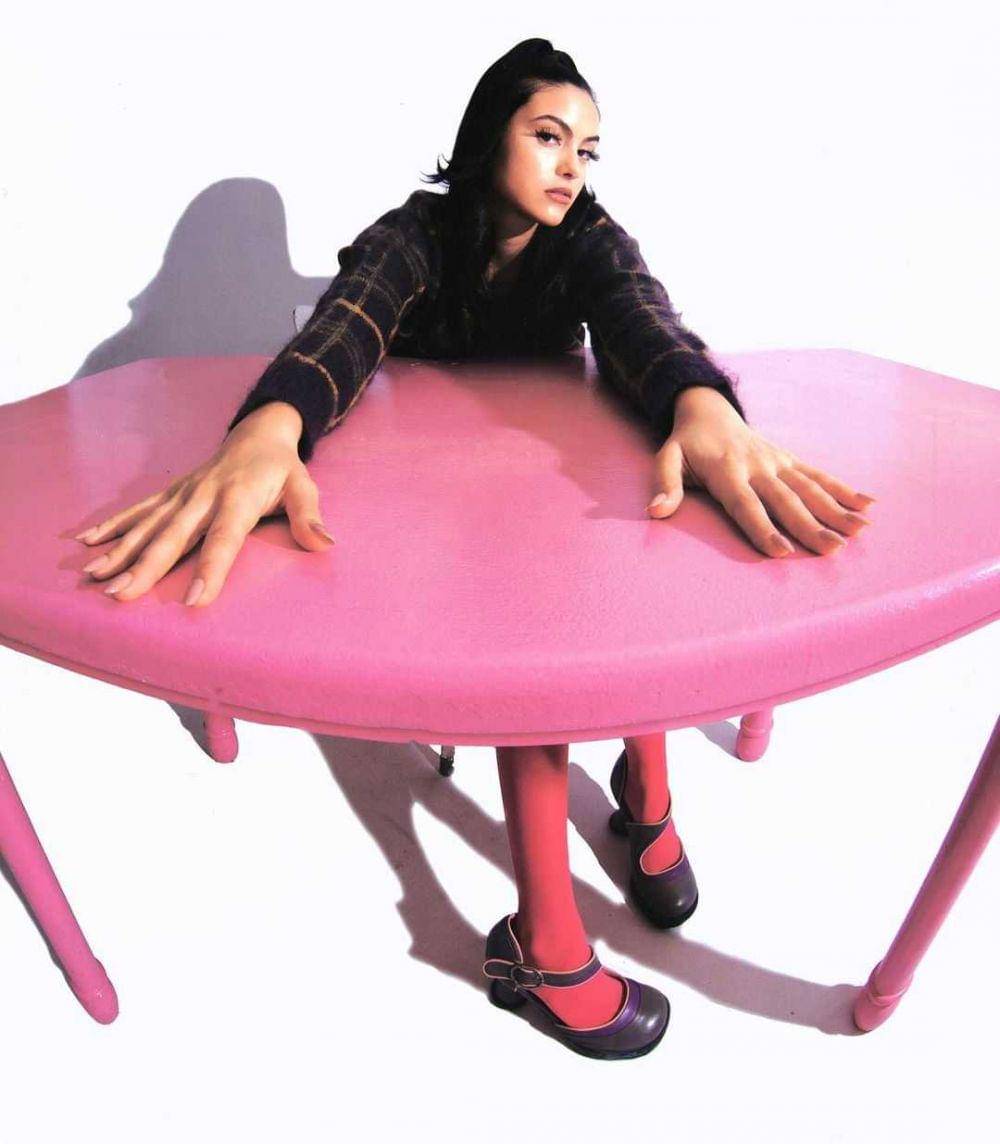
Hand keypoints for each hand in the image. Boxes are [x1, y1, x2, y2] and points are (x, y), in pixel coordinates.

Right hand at [73, 403, 334, 605]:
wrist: (257, 432)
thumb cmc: (282, 468)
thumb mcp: (303, 486)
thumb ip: (309, 516)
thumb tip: (325, 543)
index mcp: (238, 498)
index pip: (223, 540)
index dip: (210, 571)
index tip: (195, 602)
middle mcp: (203, 496)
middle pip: (173, 537)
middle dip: (146, 568)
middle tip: (121, 595)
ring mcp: (183, 494)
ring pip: (148, 526)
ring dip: (120, 552)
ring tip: (95, 578)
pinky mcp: (171, 493)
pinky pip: (138, 510)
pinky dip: (113, 526)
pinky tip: (88, 543)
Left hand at [647, 387, 875, 557]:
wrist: (709, 409)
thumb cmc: (686, 444)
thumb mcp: (667, 458)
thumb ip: (665, 483)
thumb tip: (657, 511)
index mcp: (727, 471)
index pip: (746, 505)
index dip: (762, 528)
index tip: (781, 551)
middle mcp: (757, 467)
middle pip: (786, 501)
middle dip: (810, 526)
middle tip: (833, 549)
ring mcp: (777, 462)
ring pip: (809, 488)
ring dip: (836, 510)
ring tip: (860, 531)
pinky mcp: (789, 460)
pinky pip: (819, 475)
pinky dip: (844, 489)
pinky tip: (868, 505)